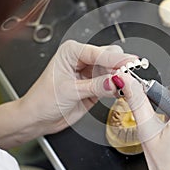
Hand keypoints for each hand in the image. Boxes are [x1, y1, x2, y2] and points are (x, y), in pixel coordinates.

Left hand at [20, 40, 136, 134]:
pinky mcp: (96, 85)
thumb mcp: (70, 91)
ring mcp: (90, 72)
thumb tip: (116, 81)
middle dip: (121, 67)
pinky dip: (119, 87)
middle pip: (110, 57)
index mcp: (71, 52)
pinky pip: (112, 83)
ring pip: (114, 70)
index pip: (99, 52)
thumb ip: (96, 86)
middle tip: (129, 77)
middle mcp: (82, 59)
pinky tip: (122, 91)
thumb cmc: (43, 100)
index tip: (131, 63)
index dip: (116, 59)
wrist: (38, 118)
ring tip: (128, 86)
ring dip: (122, 78)